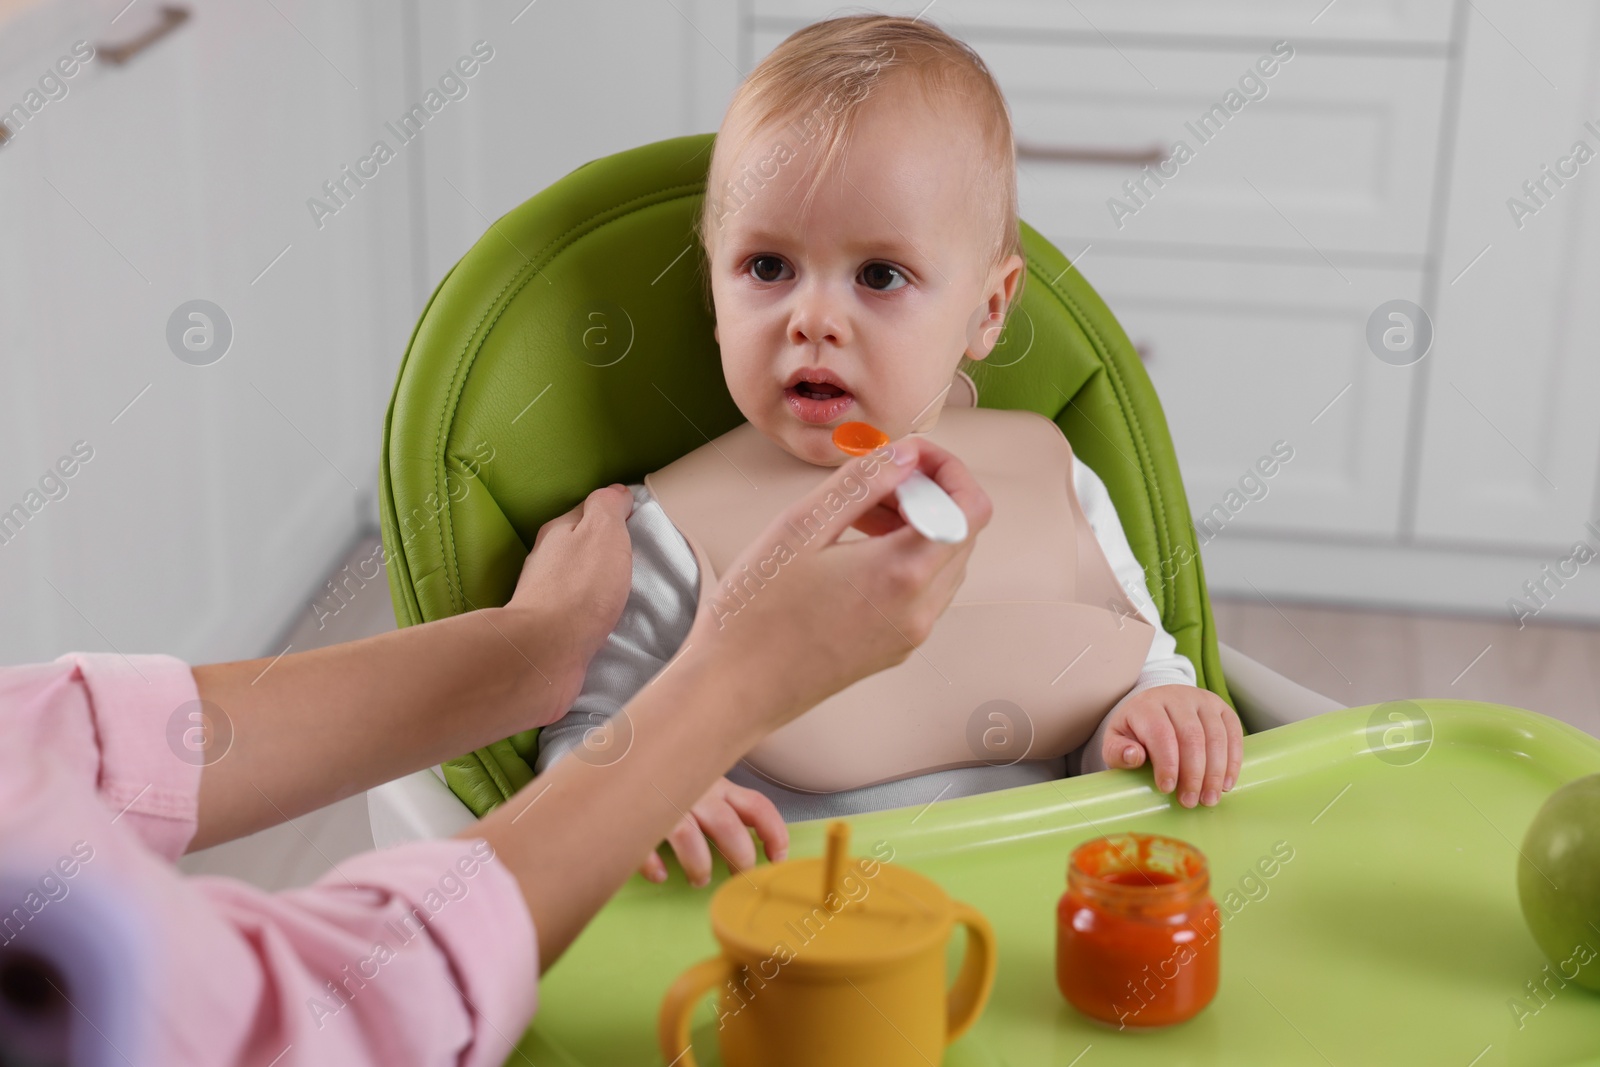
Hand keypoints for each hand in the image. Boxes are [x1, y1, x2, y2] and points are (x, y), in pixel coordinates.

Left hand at [505, 484, 634, 721]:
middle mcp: (546, 560)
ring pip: (578, 579)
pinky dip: (592, 610)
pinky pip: (577, 611)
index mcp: (558, 531)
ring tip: (624, 591)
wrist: (547, 652)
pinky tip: (606, 618)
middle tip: (636, 558)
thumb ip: (609, 506)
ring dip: (598, 582)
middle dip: (606, 549)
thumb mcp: (603, 531)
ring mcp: (545, 595)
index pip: (590, 510)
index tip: (639, 522)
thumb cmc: (580, 588)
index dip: (615, 512)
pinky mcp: (550, 628)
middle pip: (581, 545)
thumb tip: (617, 492)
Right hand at [640, 777, 787, 886]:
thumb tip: (757, 836)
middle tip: (737, 877)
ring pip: (688, 837)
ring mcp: (665, 804)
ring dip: (699, 866)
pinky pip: (644, 843)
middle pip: (726, 826)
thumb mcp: (704, 780)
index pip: (756, 806)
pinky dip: (653, 863)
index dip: (773, 833)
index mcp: (717, 784)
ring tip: (699, 880)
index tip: (777, 858)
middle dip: (739, 859)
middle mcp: (695, 792)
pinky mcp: (634, 816)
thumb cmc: (671, 775)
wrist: (623, 752)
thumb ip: (725, 801)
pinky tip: (660, 874)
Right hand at [686, 437, 992, 733]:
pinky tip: (855, 552)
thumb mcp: (799, 527)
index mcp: (902, 573)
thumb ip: (861, 483)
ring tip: (858, 515)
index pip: (970, 508)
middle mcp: (920, 609)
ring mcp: (911, 634)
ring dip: (918, 526)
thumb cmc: (754, 612)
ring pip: (945, 562)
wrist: (732, 691)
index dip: (947, 470)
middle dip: (928, 494)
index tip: (905, 457)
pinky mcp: (895, 649)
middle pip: (962, 532)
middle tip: (873, 481)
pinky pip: (924, 592)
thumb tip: (906, 455)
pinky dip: (906, 559)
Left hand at [1100, 684, 1242, 807]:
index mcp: (1147, 704)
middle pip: (1191, 736)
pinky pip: (1233, 733)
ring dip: (1215, 772)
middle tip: (1190, 801)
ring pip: (1215, 736)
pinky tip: (1226, 783)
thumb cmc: (1136, 730)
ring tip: (1209, 798)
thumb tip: (1133, 757)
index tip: (1167, 788)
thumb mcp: (1117, 740)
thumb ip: (1118, 751)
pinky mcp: (1222, 708)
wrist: (1157, 707)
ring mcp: (1202, 701)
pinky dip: (1232, 761)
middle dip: (1193, 773)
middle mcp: (1177, 697)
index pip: (1160, 732)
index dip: (1166, 762)